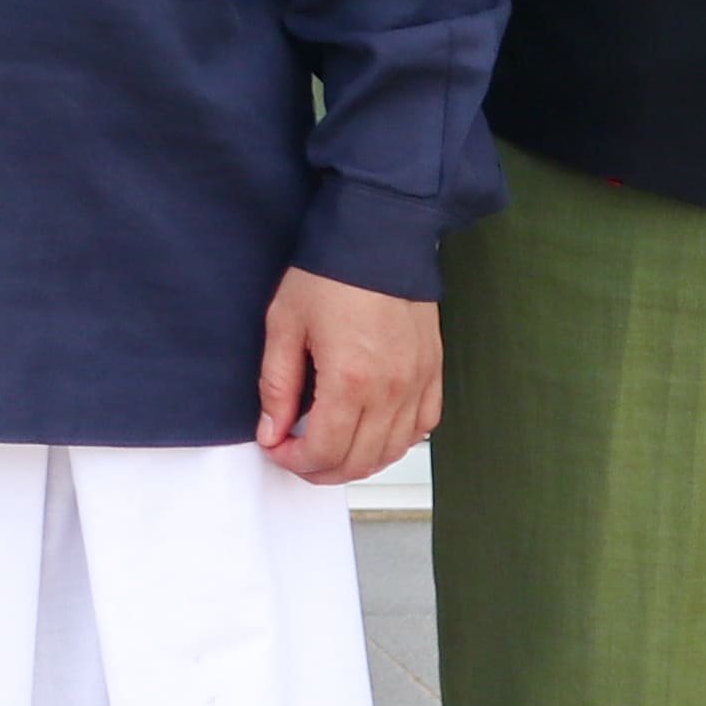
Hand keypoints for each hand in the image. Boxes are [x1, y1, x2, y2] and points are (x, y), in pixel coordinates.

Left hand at [254, 268, 440, 484]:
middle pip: (359, 462)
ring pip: (392, 452)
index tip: (278, 448)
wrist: (378, 237)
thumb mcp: (284, 324)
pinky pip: (422, 427)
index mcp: (350, 380)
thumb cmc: (331, 273)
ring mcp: (417, 383)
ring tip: (330, 448)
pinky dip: (396, 441)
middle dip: (321, 469)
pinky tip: (373, 432)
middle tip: (298, 455)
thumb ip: (277, 385)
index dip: (296, 461)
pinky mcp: (433, 372)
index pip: (325, 452)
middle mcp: (391, 390)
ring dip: (358, 461)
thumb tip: (272, 430)